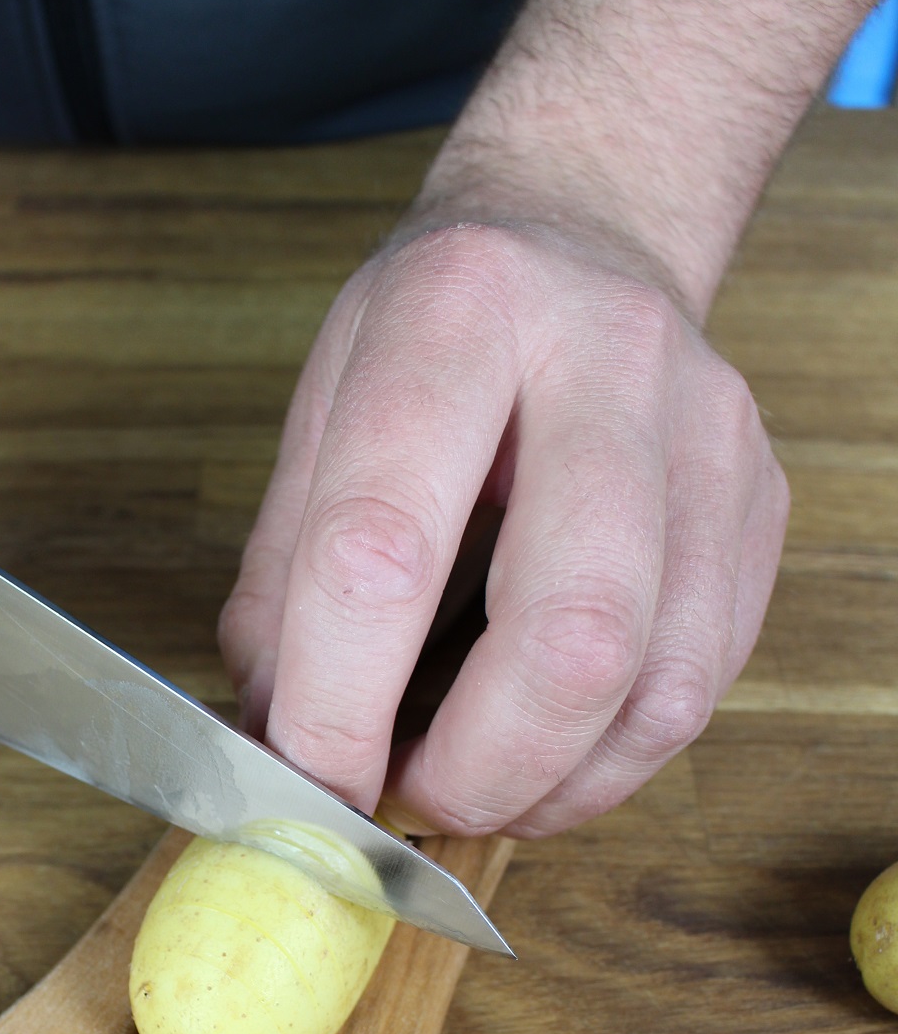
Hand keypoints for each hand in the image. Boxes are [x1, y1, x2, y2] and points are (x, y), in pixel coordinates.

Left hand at [217, 0, 876, 838]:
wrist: (585, 231)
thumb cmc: (435, 338)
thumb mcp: (319, 414)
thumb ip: (282, 588)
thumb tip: (275, 752)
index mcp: (456, 313)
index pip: (384, 548)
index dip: (337, 705)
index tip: (308, 785)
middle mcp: (606, 358)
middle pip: (570, 634)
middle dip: (473, 770)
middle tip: (405, 802)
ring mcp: (706, 436)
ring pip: (655, 685)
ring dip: (545, 785)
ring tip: (470, 787)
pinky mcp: (758, 508)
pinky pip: (698, 693)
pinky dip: (605, 766)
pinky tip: (541, 759)